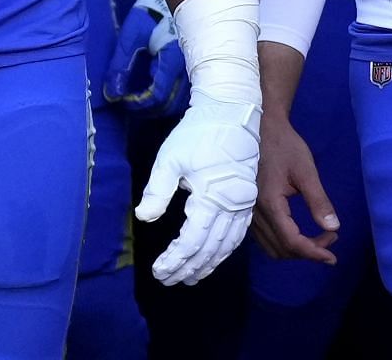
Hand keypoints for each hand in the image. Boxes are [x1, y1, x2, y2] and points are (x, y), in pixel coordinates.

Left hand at [104, 3, 188, 117]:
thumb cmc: (150, 14)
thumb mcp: (131, 36)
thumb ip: (120, 66)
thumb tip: (112, 93)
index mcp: (173, 60)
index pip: (157, 96)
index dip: (137, 104)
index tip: (122, 101)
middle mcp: (189, 68)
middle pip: (170, 105)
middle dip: (147, 110)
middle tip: (129, 104)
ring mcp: (194, 69)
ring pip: (179, 102)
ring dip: (159, 106)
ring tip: (140, 101)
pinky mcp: (194, 68)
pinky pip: (184, 93)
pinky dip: (169, 99)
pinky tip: (156, 91)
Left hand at [135, 90, 259, 284]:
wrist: (231, 111)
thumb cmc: (198, 132)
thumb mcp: (170, 157)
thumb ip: (158, 190)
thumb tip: (144, 216)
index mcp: (212, 197)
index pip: (192, 241)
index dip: (175, 259)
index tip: (159, 270)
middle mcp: (232, 205)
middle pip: (210, 248)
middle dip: (189, 267)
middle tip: (169, 280)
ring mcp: (243, 203)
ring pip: (226, 244)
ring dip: (208, 263)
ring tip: (191, 278)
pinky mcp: (247, 198)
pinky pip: (238, 233)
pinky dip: (225, 250)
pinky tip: (214, 256)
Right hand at [251, 110, 337, 262]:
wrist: (261, 128)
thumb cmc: (285, 146)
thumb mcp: (306, 170)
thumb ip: (318, 200)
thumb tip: (333, 227)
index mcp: (270, 203)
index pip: (291, 241)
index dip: (313, 253)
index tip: (332, 257)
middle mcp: (256, 213)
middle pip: (282, 249)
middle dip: (308, 251)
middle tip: (331, 238)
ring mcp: (250, 213)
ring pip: (272, 247)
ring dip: (296, 250)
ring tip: (319, 238)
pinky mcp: (250, 210)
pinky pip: (266, 238)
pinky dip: (284, 243)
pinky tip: (299, 233)